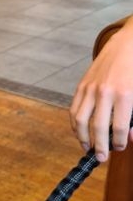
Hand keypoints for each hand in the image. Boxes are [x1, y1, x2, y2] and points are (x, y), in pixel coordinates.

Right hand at [69, 17, 132, 161]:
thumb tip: (129, 135)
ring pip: (80, 121)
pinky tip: (80, 132)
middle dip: (100, 146)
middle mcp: (105, 92)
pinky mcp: (81, 85)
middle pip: (98, 128)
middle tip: (101, 158)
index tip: (120, 148)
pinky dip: (74, 124)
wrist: (128, 42)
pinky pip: (74, 110)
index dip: (120, 142)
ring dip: (83, 138)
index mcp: (125, 94)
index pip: (119, 127)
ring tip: (88, 147)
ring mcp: (90, 89)